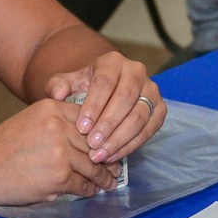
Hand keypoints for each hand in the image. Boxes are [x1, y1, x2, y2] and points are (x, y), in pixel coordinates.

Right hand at [0, 98, 117, 205]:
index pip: (89, 120)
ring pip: (92, 166)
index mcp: (52, 109)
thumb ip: (58, 125)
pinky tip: (90, 191)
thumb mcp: (30, 122)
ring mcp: (61, 152)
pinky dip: (88, 190)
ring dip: (102, 177)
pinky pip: (83, 184)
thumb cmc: (1, 148)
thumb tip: (89, 141)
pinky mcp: (59, 177)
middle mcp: (59, 127)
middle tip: (116, 168)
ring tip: (109, 182)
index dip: (101, 135)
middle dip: (106, 158)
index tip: (110, 144)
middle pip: (94, 143)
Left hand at [45, 51, 164, 163]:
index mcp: (112, 61)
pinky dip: (132, 144)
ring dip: (120, 138)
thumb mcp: (67, 84)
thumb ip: (57, 86)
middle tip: (92, 145)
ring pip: (139, 115)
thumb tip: (57, 94)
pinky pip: (150, 128)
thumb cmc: (84, 89)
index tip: (81, 128)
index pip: (105, 83)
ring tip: (101, 155)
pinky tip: (114, 155)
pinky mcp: (160, 109)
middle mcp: (136, 71)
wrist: (104, 93)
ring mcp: (151, 90)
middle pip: (125, 98)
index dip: (94, 106)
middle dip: (108, 124)